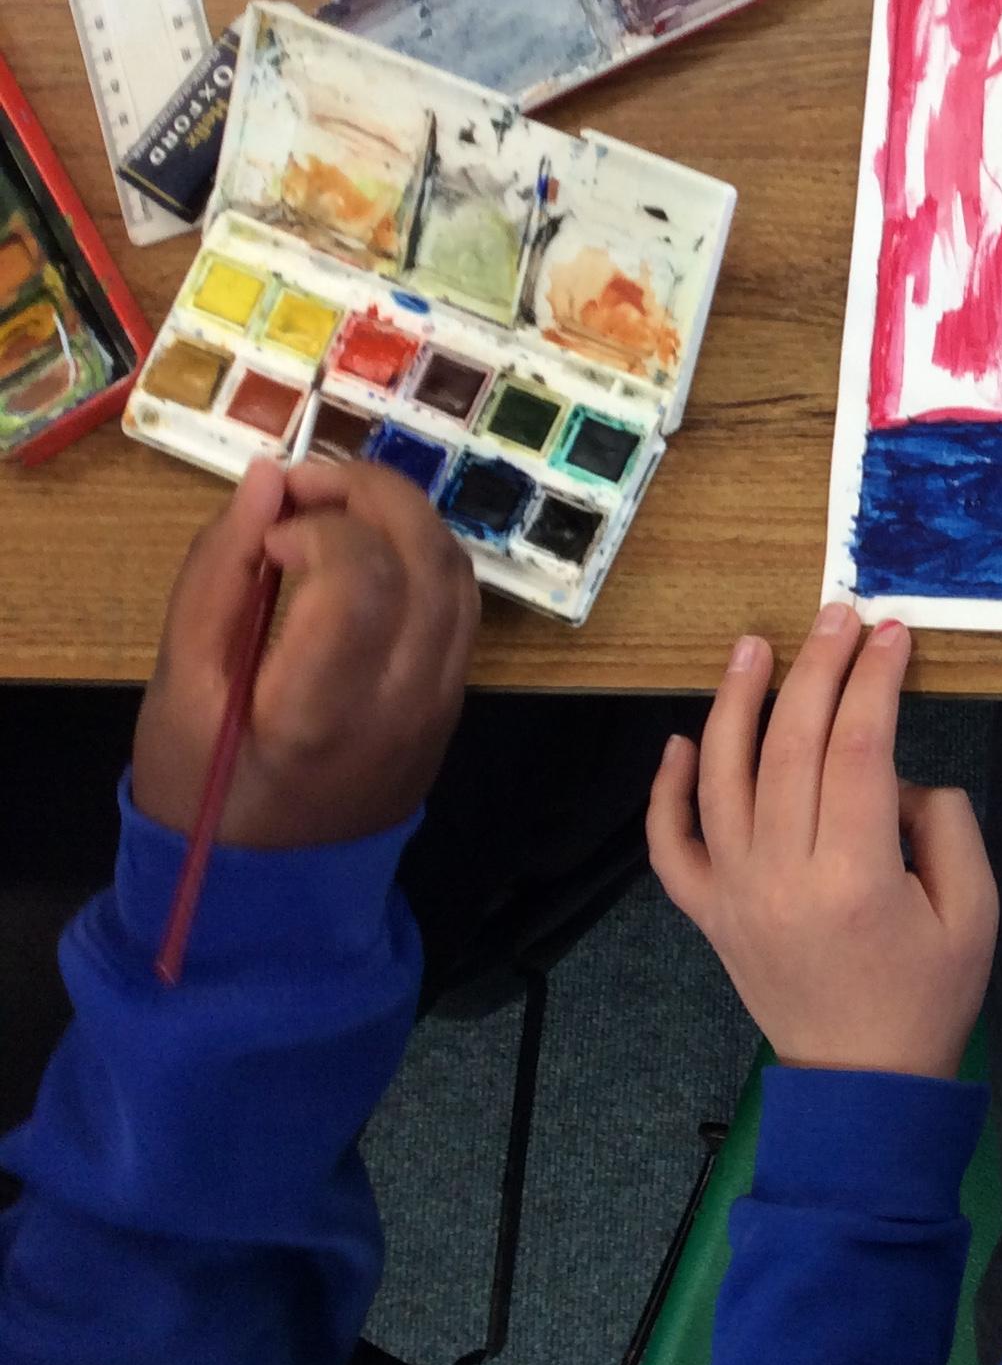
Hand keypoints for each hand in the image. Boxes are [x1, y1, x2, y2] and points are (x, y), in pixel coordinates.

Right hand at [133, 457, 479, 848]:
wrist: (270, 886)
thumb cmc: (204, 791)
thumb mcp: (178, 687)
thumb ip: (218, 575)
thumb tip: (265, 478)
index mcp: (322, 710)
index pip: (360, 577)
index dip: (316, 527)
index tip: (266, 535)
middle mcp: (405, 701)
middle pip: (427, 557)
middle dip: (370, 493)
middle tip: (304, 485)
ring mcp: (443, 702)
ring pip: (456, 572)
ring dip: (401, 517)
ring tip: (330, 510)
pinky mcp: (456, 700)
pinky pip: (461, 604)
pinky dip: (421, 556)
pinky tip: (366, 552)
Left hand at [648, 607, 996, 1077]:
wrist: (862, 1086)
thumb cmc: (929, 998)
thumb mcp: (977, 911)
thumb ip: (949, 827)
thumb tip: (901, 778)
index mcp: (857, 878)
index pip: (858, 748)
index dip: (875, 681)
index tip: (892, 633)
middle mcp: (782, 877)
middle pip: (790, 746)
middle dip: (818, 669)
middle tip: (839, 617)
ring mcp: (734, 895)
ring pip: (722, 778)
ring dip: (736, 703)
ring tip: (755, 645)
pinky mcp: (709, 915)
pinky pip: (671, 845)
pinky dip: (666, 790)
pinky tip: (683, 740)